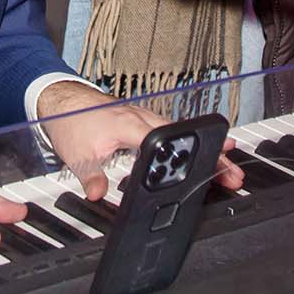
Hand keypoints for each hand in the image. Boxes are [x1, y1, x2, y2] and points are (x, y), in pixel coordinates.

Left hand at [35, 79, 245, 198]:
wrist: (61, 98)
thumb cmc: (70, 120)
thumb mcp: (76, 154)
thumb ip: (90, 176)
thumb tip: (98, 194)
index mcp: (130, 124)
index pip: (168, 140)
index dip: (191, 153)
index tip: (212, 162)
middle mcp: (142, 118)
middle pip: (185, 137)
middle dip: (211, 154)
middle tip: (232, 174)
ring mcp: (144, 118)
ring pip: (182, 134)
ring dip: (204, 150)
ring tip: (227, 169)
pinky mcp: (142, 122)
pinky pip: (172, 132)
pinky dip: (189, 144)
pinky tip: (202, 156)